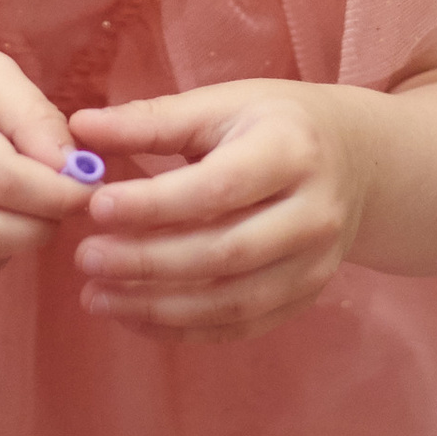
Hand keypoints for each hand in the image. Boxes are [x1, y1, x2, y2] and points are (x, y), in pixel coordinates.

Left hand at [69, 79, 366, 333]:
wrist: (355, 161)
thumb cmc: (273, 125)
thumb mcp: (222, 105)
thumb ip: (152, 120)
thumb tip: (81, 127)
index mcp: (291, 151)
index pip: (218, 187)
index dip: (154, 204)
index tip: (96, 206)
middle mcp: (313, 213)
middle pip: (225, 252)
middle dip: (148, 262)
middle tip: (86, 258)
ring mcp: (314, 263)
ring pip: (232, 301)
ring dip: (157, 307)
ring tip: (96, 297)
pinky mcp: (306, 297)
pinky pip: (241, 327)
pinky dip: (183, 330)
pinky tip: (134, 317)